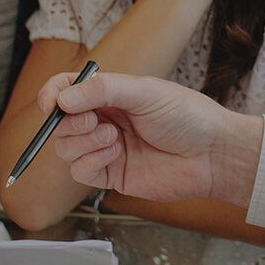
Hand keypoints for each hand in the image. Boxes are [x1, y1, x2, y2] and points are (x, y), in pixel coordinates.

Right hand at [38, 71, 263, 205]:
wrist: (212, 153)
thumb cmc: (187, 116)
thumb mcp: (144, 92)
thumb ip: (102, 90)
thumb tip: (63, 99)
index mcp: (110, 95)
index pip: (65, 90)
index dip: (52, 95)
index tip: (52, 103)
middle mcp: (104, 120)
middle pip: (60, 123)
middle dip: (68, 122)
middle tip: (94, 121)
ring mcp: (106, 149)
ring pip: (66, 148)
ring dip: (83, 142)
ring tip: (114, 138)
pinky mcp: (112, 175)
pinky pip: (80, 171)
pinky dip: (90, 161)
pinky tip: (115, 154)